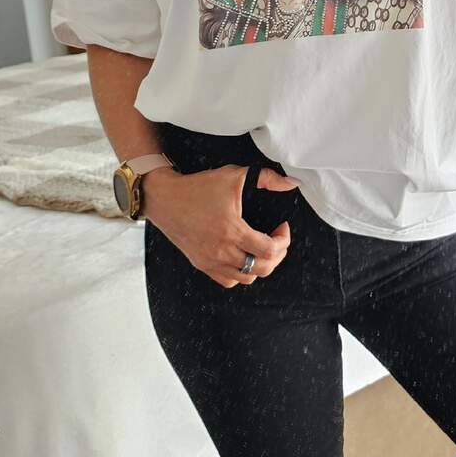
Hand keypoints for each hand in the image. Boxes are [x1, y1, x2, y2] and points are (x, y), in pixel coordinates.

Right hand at [141, 165, 298, 288]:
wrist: (164, 198)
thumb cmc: (197, 187)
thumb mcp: (234, 175)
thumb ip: (267, 178)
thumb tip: (291, 183)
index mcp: (231, 231)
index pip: (269, 250)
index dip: (284, 240)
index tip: (282, 228)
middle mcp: (221, 251)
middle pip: (262, 268)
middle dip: (278, 254)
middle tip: (278, 240)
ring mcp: (210, 261)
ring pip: (247, 278)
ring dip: (261, 265)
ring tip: (263, 249)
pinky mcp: (201, 264)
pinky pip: (229, 281)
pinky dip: (241, 273)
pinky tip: (244, 257)